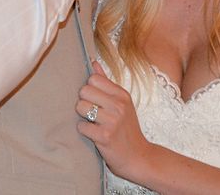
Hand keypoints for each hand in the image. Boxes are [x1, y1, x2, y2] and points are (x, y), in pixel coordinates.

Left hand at [76, 61, 152, 180]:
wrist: (139, 157)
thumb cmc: (127, 128)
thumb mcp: (122, 103)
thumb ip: (106, 82)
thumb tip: (93, 62)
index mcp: (122, 94)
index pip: (93, 78)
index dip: (90, 89)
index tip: (95, 100)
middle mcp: (118, 105)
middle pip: (84, 91)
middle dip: (84, 102)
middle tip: (92, 112)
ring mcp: (112, 120)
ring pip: (80, 107)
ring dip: (82, 116)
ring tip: (93, 123)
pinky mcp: (105, 136)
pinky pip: (81, 126)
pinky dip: (84, 130)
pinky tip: (94, 134)